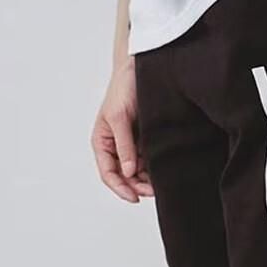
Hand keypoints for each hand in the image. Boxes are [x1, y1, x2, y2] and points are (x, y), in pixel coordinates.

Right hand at [91, 58, 152, 202]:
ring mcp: (131, 144)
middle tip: (153, 192)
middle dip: (136, 187)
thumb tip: (127, 172)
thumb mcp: (119, 117)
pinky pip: (149, 160)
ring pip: (137, 171)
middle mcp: (115, 146)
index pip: (108, 173)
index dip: (120, 188)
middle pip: (124, 176)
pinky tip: (164, 172)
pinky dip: (154, 168)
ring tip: (160, 184)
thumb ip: (123, 145)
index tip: (134, 197)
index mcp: (102, 142)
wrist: (142, 69)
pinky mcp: (145, 140)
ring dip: (146, 180)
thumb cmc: (123, 88)